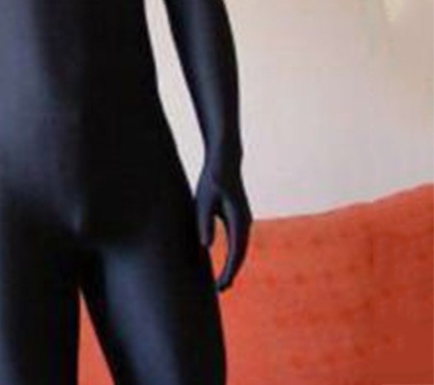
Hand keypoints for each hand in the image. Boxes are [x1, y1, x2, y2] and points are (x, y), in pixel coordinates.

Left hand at [195, 157, 251, 291]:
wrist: (225, 160)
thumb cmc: (212, 178)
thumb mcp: (204, 199)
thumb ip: (204, 221)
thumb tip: (205, 246)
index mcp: (239, 221)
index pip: (236, 254)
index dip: (229, 272)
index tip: (221, 287)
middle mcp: (245, 222)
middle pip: (240, 255)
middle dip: (231, 273)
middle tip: (219, 291)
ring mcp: (243, 220)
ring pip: (240, 249)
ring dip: (232, 265)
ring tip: (219, 282)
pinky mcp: (237, 217)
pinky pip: (237, 241)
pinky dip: (232, 254)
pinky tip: (220, 259)